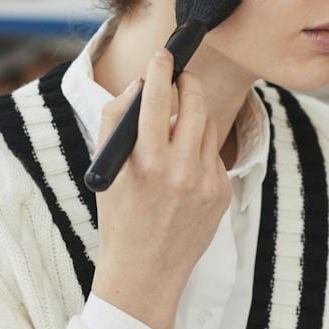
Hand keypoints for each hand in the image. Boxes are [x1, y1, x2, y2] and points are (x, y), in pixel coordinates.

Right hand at [91, 50, 231, 328]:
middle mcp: (180, 169)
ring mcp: (206, 183)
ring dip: (192, 115)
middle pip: (195, 102)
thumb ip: (117, 119)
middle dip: (186, 83)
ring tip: (175, 126)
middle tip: (177, 78)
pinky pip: (213, 154)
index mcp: (145, 161)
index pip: (158, 98)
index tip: (163, 56)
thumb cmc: (118, 216)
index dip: (161, 70)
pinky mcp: (222, 194)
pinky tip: (181, 170)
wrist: (144, 272)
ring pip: (208, 125)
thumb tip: (141, 85)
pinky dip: (198, 150)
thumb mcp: (107, 168)